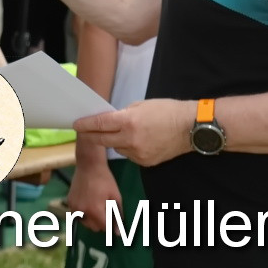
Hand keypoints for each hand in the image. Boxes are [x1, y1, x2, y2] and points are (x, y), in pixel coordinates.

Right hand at [67, 157, 121, 232]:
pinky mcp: (70, 203)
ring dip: (91, 219)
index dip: (111, 225)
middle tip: (105, 209)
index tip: (113, 219)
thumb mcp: (115, 196)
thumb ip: (117, 215)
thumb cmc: (105, 180)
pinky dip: (83, 213)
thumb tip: (118, 232)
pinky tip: (87, 202)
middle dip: (101, 222)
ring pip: (85, 223)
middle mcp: (83, 212)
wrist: (89, 165)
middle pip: (94, 228)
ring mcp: (74, 207)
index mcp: (96, 210)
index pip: (104, 228)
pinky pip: (77, 215)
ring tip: (95, 205)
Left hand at [74, 99, 192, 167]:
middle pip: (102, 140)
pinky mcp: (145, 162)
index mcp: (129, 122)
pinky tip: (136, 141)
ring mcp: (138, 153)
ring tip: (121, 132)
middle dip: (92, 136)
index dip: (86, 125)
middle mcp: (131, 139)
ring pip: (116, 148)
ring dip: (113, 141)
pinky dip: (127, 148)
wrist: (190, 128)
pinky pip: (129, 155)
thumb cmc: (167, 110)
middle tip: (85, 131)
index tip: (76, 124)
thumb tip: (111, 120)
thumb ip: (124, 114)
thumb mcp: (142, 105)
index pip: (100, 124)